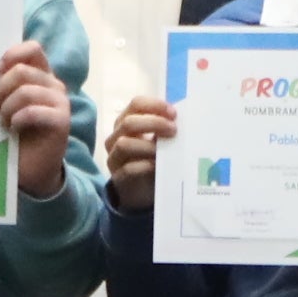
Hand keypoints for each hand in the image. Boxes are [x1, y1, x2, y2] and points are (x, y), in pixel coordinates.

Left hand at [0, 42, 74, 201]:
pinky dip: (19, 118)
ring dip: (8, 107)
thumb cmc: (15, 134)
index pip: (33, 49)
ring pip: (27, 90)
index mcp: (40, 76)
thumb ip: (3, 86)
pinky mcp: (62, 121)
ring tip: (3, 121)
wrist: (31, 168)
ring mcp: (60, 102)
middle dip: (1, 87)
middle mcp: (53, 85)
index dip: (13, 54)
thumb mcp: (5, 104)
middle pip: (23, 71)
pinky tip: (14, 127)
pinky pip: (35, 111)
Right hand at [100, 92, 174, 210]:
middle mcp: (115, 137)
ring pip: (124, 144)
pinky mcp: (118, 178)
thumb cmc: (152, 159)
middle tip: (174, 130)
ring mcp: (114, 158)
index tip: (174, 113)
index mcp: (126, 122)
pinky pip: (129, 169)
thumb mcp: (160, 142)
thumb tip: (183, 120)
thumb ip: (166, 129)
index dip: (155, 105)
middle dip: (154, 123)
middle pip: (129, 123)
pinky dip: (145, 165)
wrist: (141, 191)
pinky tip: (158, 166)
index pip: (136, 104)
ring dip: (148, 146)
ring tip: (165, 151)